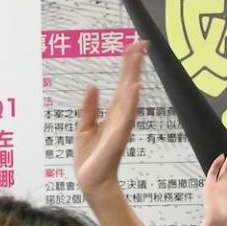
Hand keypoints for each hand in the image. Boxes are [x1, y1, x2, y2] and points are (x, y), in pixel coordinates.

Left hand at [71, 46, 144, 204]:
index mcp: (113, 114)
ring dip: (135, 76)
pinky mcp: (117, 137)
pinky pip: (126, 117)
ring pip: (129, 97)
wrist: (91, 182)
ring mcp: (121, 126)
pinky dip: (131, 102)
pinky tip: (134, 87)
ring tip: (139, 57)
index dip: (129, 65)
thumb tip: (93, 86)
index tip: (134, 46)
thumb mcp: (84, 128)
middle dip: (134, 64)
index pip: (123, 84)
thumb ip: (89, 108)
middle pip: (129, 85)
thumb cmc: (90, 158)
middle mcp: (121, 117)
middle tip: (142, 43)